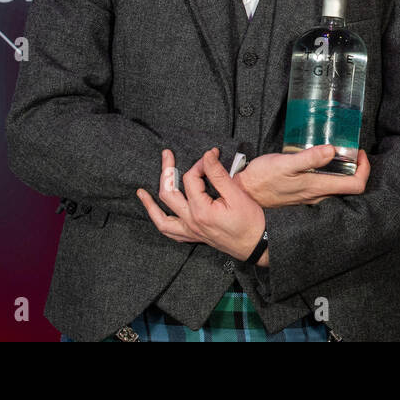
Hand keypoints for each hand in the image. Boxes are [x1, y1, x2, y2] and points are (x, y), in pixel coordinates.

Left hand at [137, 148, 266, 261]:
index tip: (211, 154)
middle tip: (166, 155)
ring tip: (141, 193)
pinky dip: (160, 221)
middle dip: (166, 171)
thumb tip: (207, 156)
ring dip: (150, 205)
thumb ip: (218, 174)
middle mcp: (191, 222)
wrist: (258, 245)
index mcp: (201, 210)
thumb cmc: (251, 221)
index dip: (199, 163)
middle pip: (168, 194)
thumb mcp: (236, 194)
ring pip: (161, 219)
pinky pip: (170, 231)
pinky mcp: (194, 236)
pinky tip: (158, 213)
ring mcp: (190, 231)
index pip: (190, 179)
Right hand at [235, 146, 370, 207]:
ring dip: (344, 172)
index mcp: (317, 188)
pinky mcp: (302, 195)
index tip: (360, 153)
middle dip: (357, 169)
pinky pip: (325, 189)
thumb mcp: (284, 164)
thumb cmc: (262, 178)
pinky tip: (322, 165)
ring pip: (338, 189)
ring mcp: (310, 198)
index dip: (364, 169)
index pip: (356, 185)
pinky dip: (331, 176)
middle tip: (353, 152)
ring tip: (340, 155)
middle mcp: (318, 196)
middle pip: (350, 188)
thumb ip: (309, 158)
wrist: (244, 194)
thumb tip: (332, 150)